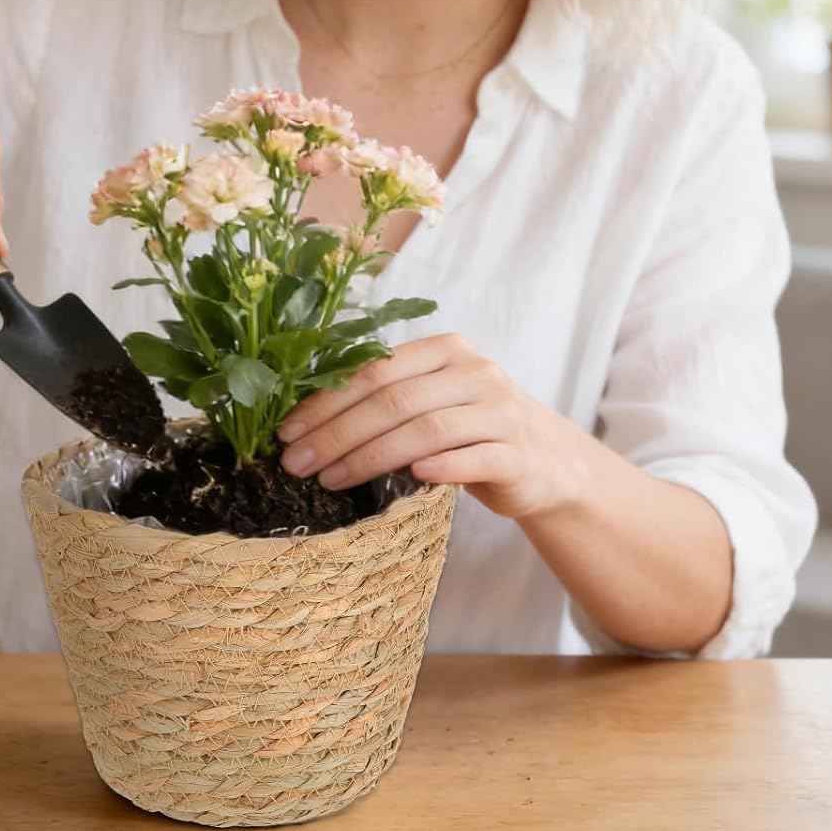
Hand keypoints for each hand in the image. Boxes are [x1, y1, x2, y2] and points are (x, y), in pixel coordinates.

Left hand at [276, 332, 582, 519]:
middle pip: (393, 401)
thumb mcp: (431, 401)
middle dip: (337, 433)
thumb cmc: (469, 429)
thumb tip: (305, 421)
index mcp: (444, 351)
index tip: (287, 431)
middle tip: (297, 462)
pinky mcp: (516, 454)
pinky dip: (439, 467)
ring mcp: (499, 412)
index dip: (326, 401)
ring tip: (331, 479)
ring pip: (425, 430)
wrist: (545, 461)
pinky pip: (471, 459)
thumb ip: (386, 398)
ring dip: (371, 456)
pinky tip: (409, 480)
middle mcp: (474, 373)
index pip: (374, 371)